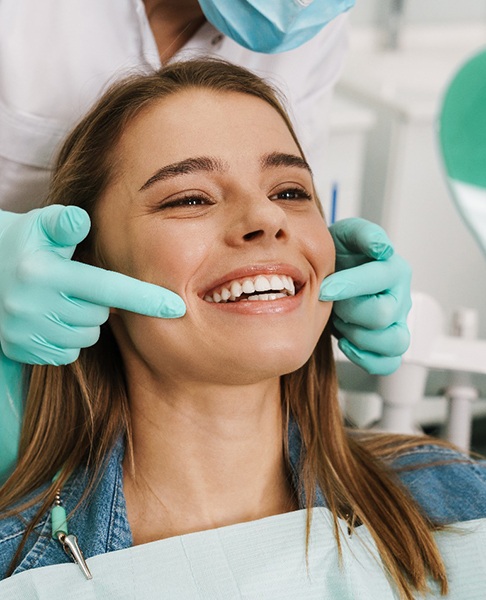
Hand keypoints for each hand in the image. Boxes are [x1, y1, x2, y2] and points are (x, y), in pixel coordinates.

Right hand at [0, 206, 185, 364]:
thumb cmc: (25, 245)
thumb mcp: (40, 225)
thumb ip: (64, 222)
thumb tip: (82, 220)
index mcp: (43, 273)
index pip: (106, 288)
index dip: (145, 298)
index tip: (177, 307)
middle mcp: (31, 306)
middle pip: (98, 316)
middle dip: (98, 303)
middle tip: (78, 285)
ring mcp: (24, 332)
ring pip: (85, 337)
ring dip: (84, 322)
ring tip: (62, 301)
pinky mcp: (20, 350)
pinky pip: (67, 354)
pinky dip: (67, 340)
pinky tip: (52, 320)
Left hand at [320, 218, 410, 374]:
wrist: (331, 274)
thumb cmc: (340, 256)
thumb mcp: (346, 235)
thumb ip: (363, 234)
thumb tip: (381, 247)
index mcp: (394, 269)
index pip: (380, 279)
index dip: (349, 285)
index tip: (324, 288)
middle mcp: (400, 297)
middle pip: (383, 315)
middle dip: (349, 311)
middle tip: (332, 303)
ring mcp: (397, 323)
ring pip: (394, 342)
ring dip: (360, 336)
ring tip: (342, 323)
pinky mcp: (388, 343)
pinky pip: (389, 362)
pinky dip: (367, 358)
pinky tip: (346, 343)